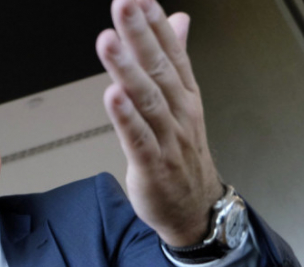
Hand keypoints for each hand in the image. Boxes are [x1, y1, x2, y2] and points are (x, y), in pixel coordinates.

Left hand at [96, 0, 224, 246]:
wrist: (195, 210)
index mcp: (184, 95)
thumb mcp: (182, 102)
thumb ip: (175, 59)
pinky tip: (112, 95)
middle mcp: (178, 112)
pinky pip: (138, 138)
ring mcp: (167, 138)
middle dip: (139, 34)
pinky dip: (125, 117)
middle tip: (124, 4)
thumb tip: (177, 19)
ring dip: (126, 69)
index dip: (155, 22)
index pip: (172, 51)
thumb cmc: (183, 156)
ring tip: (109, 41)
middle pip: (158, 67)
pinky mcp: (152, 165)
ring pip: (147, 98)